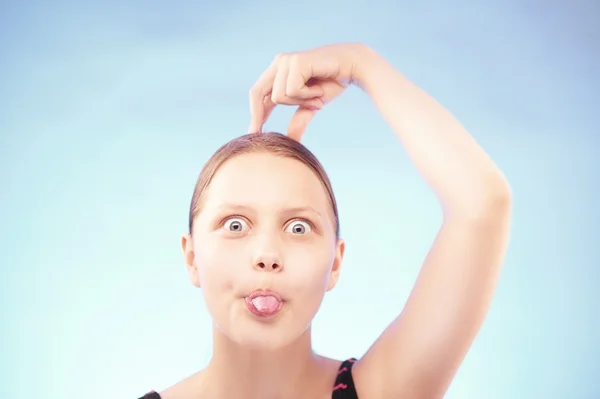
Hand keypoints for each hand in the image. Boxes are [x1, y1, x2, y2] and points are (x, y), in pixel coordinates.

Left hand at [248, 43, 365, 140]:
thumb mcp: (311, 105)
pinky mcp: (296, 62)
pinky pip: (293, 91)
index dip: (255, 113)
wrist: (352, 65)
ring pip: (279, 96)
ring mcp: (286, 61)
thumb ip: (298, 118)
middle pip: (257, 92)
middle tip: (258, 132)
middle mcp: (279, 63)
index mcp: (279, 71)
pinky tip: (319, 91)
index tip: (252, 133)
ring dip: (300, 102)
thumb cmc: (332, 82)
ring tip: (317, 97)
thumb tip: (290, 139)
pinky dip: (307, 96)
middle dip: (258, 114)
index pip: (259, 94)